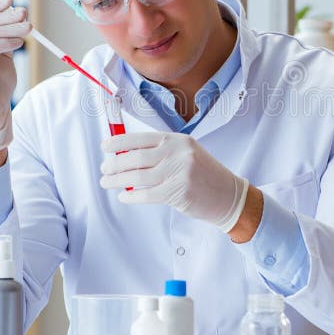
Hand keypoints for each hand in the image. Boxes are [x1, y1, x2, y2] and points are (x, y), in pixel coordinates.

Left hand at [100, 132, 248, 232]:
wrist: (229, 195)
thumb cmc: (204, 175)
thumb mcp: (187, 153)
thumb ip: (161, 151)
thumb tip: (126, 154)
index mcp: (178, 140)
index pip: (142, 138)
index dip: (119, 142)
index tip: (105, 146)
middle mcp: (178, 153)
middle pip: (136, 157)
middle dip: (115, 164)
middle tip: (104, 169)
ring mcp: (179, 173)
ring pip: (137, 176)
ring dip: (117, 180)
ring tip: (107, 182)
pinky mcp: (178, 193)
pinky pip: (146, 195)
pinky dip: (131, 196)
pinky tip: (124, 196)